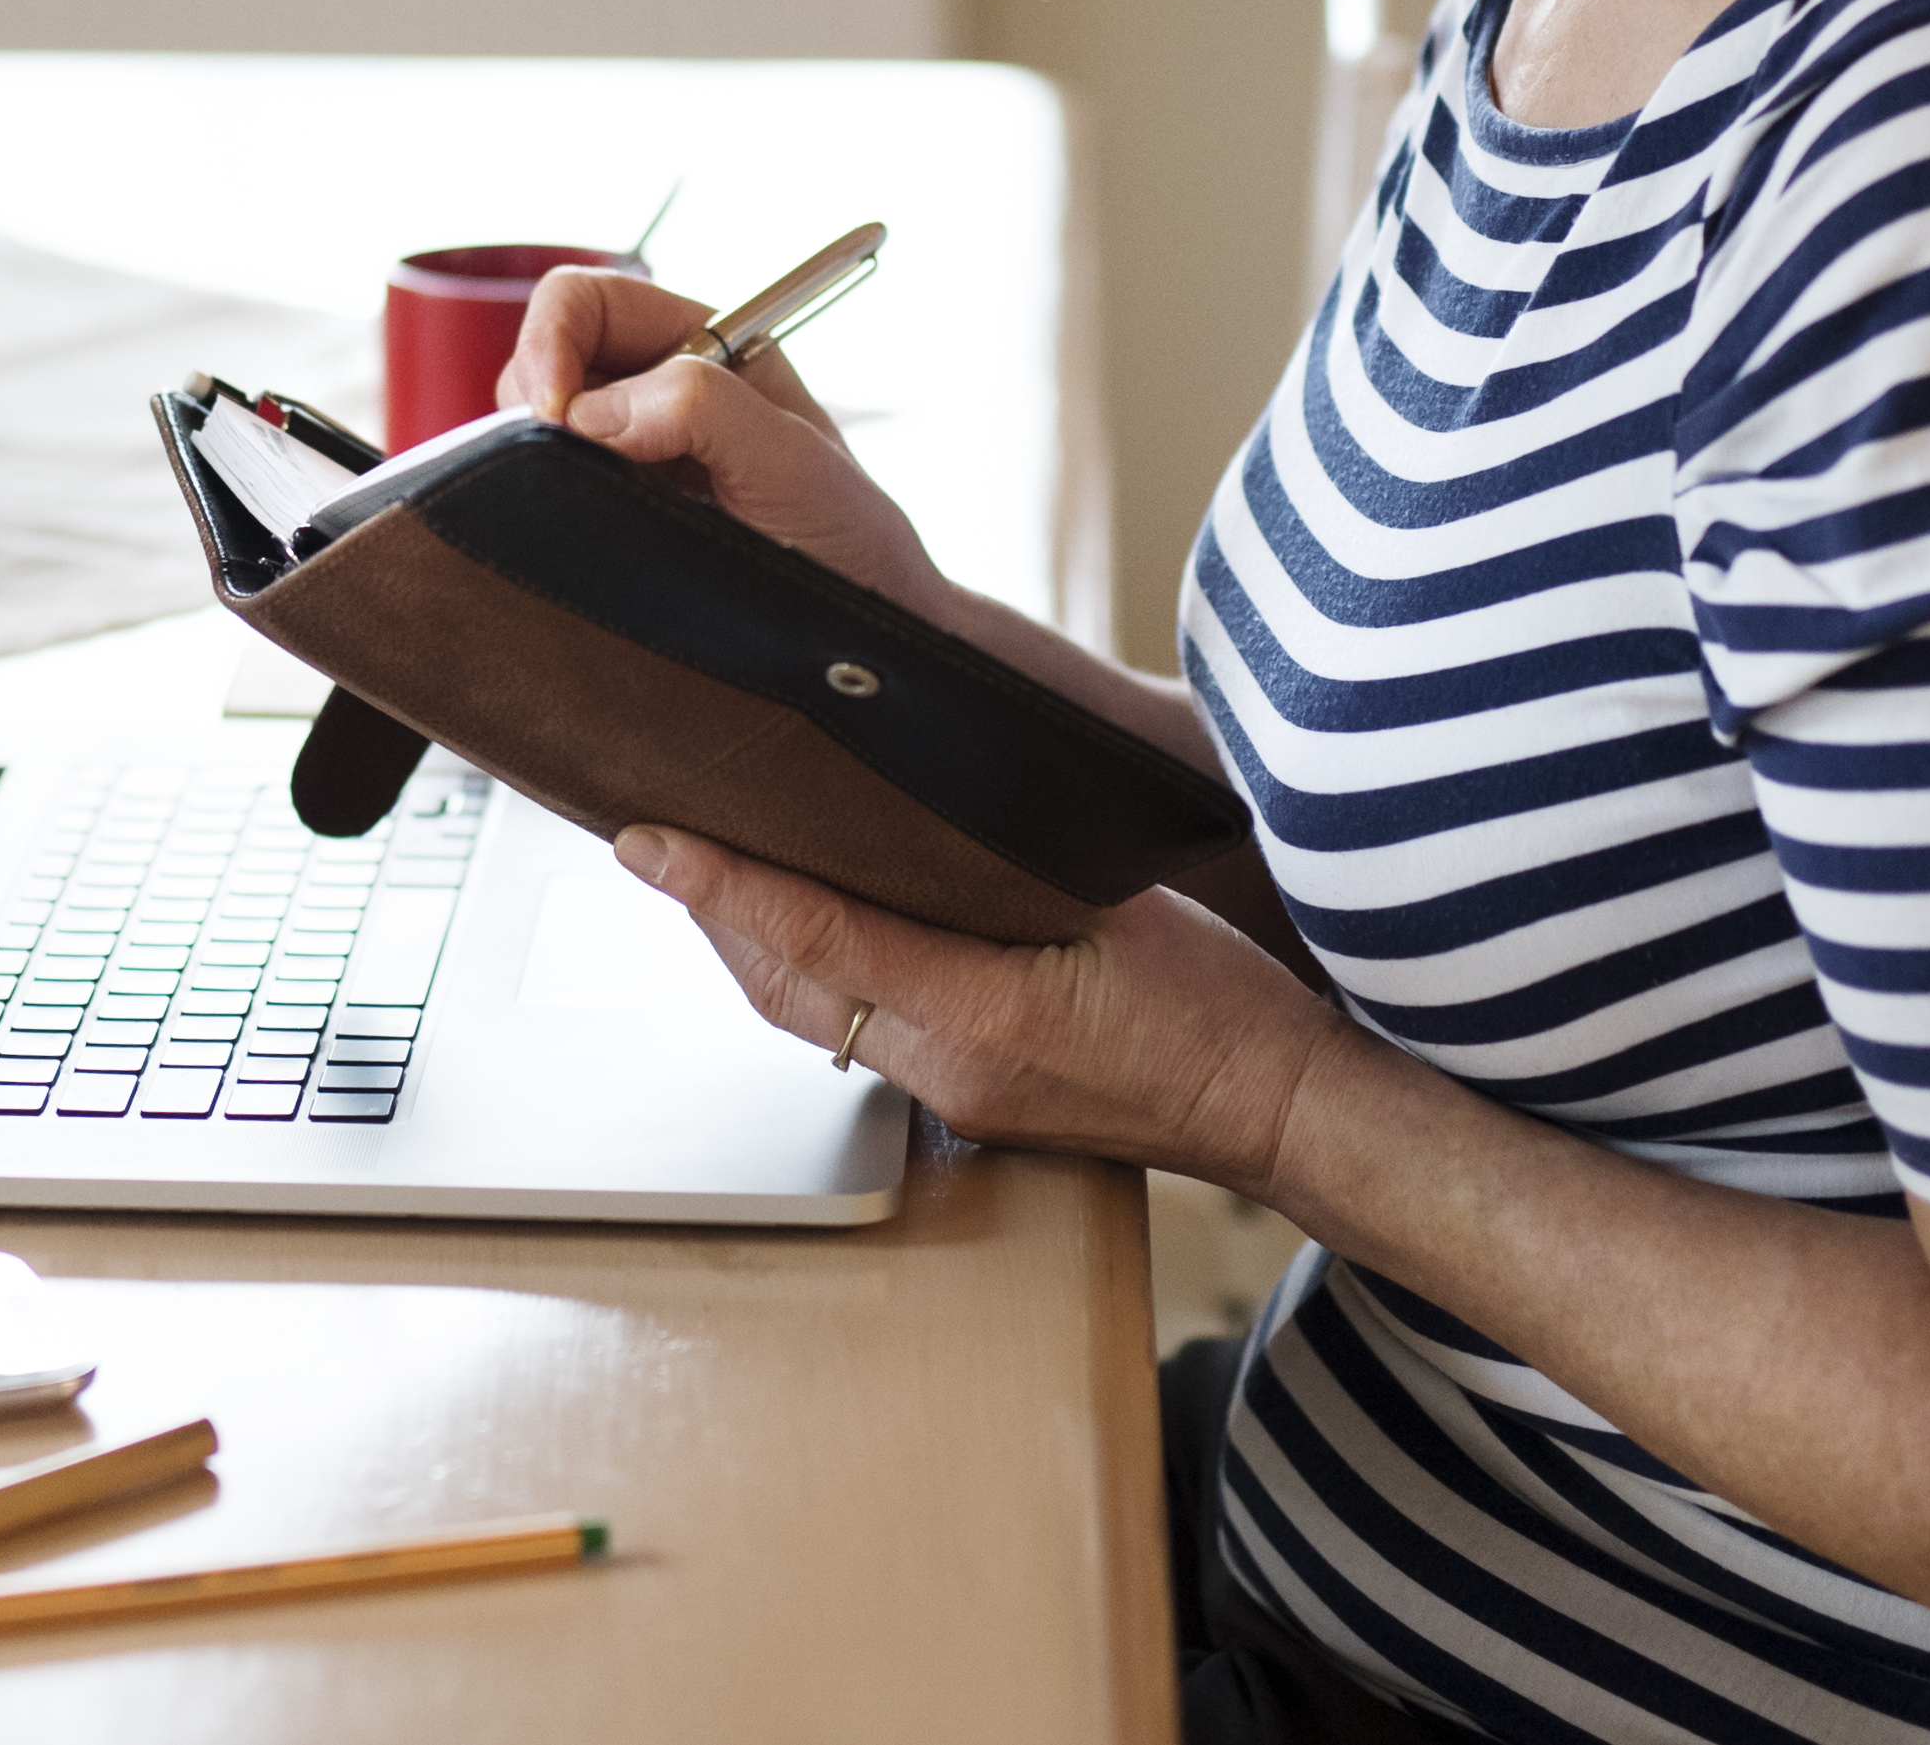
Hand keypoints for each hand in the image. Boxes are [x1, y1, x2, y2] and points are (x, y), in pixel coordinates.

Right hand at [499, 266, 958, 620]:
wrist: (865, 623)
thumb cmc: (851, 534)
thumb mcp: (794, 462)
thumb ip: (705, 411)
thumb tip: (594, 413)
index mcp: (702, 341)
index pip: (588, 302)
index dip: (551, 343)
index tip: (555, 416)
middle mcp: (658, 384)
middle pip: (544, 358)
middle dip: (536, 404)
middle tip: (566, 471)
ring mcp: (631, 448)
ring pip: (535, 426)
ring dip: (542, 460)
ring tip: (604, 508)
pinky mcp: (613, 506)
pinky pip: (548, 487)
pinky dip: (546, 501)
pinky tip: (595, 532)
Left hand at [613, 824, 1336, 1201]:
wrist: (1281, 1113)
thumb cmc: (1224, 1006)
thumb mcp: (1121, 912)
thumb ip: (1010, 871)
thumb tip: (911, 815)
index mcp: (985, 1016)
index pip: (820, 936)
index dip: (725, 884)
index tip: (648, 842)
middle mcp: (949, 1070)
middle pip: (786, 987)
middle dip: (712, 912)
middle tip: (654, 838)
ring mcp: (954, 1098)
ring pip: (813, 1015)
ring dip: (754, 946)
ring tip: (709, 868)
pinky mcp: (970, 1106)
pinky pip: (860, 1034)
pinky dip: (815, 974)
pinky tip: (809, 927)